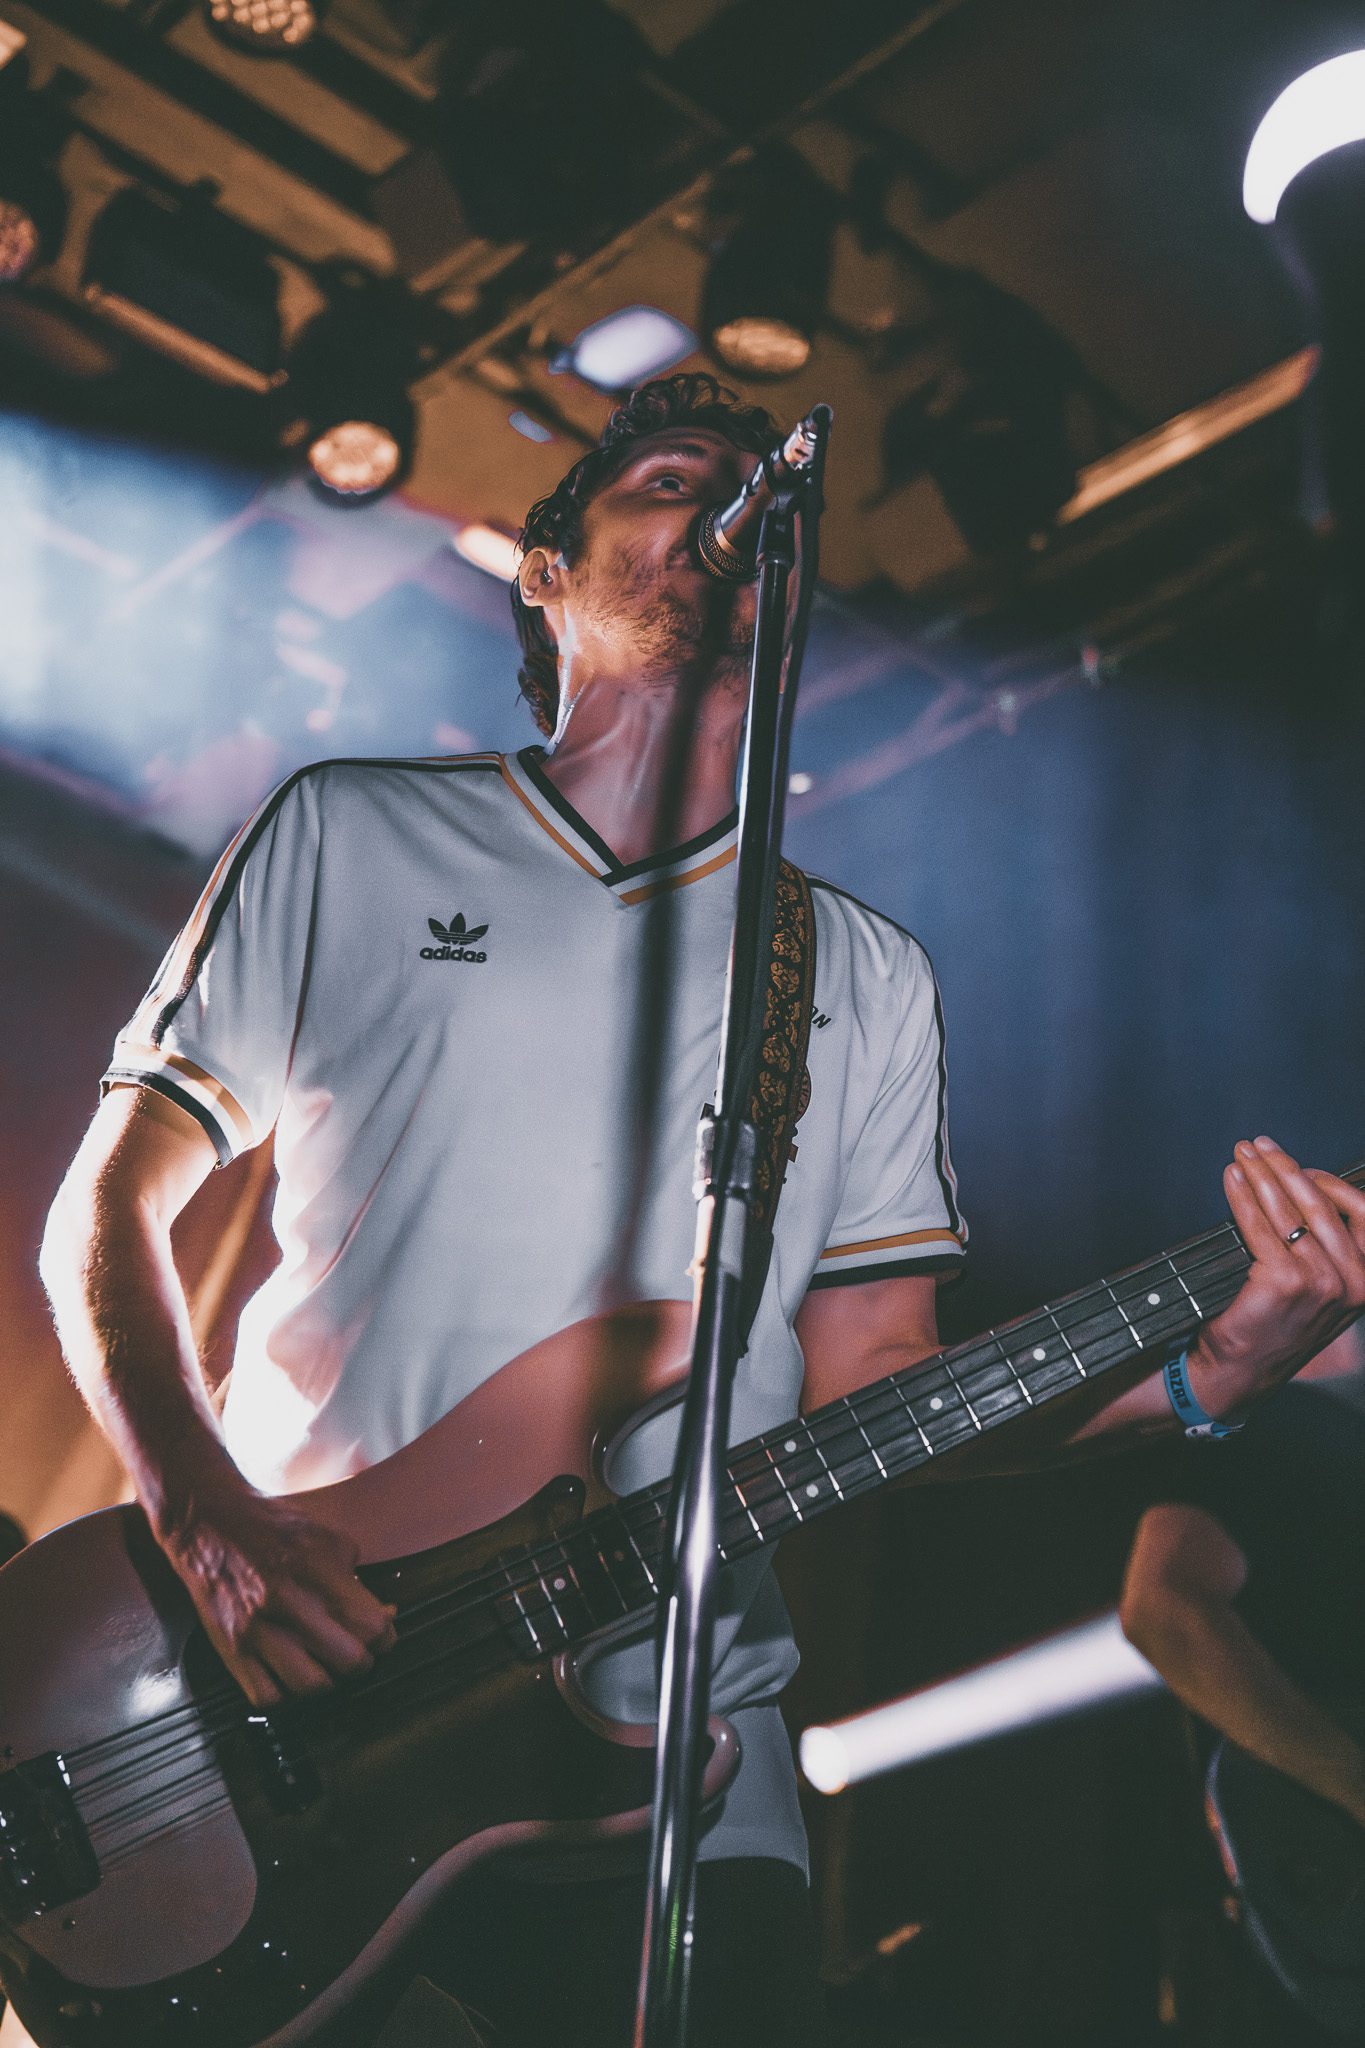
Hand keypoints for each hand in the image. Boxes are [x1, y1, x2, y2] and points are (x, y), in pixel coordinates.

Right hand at [156, 1481, 397, 1706]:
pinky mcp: (232, 1650)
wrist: (208, 1524)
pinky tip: (291, 1673)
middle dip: (363, 1660)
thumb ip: (355, 1576)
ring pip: (311, 1685)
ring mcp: (257, 1631)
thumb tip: (384, 1612)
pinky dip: (286, 1694)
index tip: (383, 1635)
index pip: (371, 1625)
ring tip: (327, 1665)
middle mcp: (287, 1603)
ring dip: (328, 1680)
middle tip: (359, 1652)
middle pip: (348, 1660)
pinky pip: (267, 1696)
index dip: (386, 1635)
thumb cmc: (269, 1528)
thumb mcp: (326, 1537)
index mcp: (316, 1571)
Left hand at [1188, 1137, 1364, 1415]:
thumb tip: (1304, 1189)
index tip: (1297, 1164)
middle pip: (1320, 1203)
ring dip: (1260, 1174)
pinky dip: (1241, 1196)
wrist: (1241, 1374)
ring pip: (1288, 1210)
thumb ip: (1328, 1249)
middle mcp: (1353, 1282)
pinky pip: (1259, 1225)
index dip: (1328, 1180)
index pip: (1363, 1212)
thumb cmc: (1274, 1329)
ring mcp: (1321, 1282)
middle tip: (1259, 1145)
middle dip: (1285, 1166)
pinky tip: (1232, 1179)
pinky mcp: (1285, 1281)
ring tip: (1242, 1155)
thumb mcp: (1321, 1292)